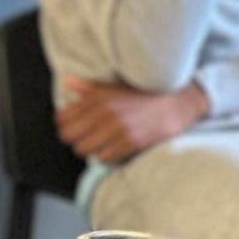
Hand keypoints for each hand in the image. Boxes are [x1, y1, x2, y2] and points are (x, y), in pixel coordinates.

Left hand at [56, 77, 209, 162]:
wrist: (175, 104)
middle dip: (75, 138)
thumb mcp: (115, 87)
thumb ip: (88, 87)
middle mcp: (106, 112)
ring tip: (98, 143)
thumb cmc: (143, 95)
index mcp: (99, 97)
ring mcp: (118, 128)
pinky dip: (105, 155)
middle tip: (85, 137)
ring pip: (85, 149)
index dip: (64, 125)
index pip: (63, 118)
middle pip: (70, 136)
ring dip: (90, 149)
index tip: (73, 126)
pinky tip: (112, 148)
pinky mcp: (131, 142)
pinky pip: (104, 157)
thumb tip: (66, 80)